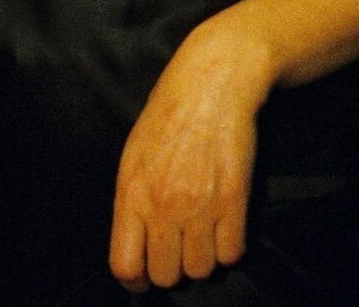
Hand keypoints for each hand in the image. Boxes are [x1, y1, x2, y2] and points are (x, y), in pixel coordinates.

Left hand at [108, 24, 271, 291]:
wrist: (213, 79)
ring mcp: (200, 203)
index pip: (125, 266)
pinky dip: (230, 245)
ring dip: (204, 256)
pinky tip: (226, 222)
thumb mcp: (134, 152)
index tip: (147, 272)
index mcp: (131, 192)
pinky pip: (232, 252)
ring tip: (204, 229)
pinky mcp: (234, 198)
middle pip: (167, 276)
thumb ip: (132, 200)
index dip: (137, 278)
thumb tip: (135, 244)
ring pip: (202, 269)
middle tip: (181, 244)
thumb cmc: (171, 110)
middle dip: (174, 267)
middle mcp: (163, 204)